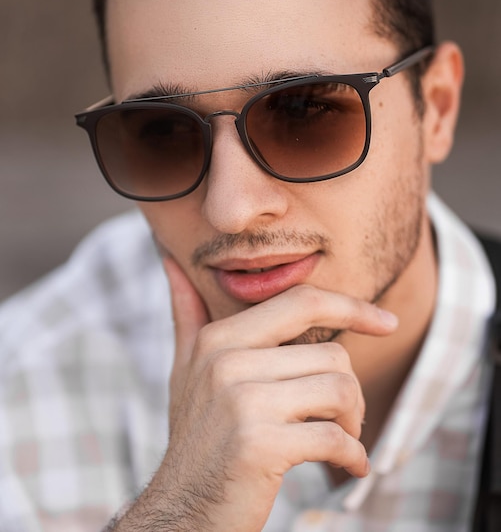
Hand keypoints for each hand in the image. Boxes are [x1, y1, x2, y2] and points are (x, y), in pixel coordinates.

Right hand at [111, 256, 396, 531]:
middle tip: (344, 416)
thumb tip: (172, 262)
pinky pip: (335, 437)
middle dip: (350, 390)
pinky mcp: (260, 444)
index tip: (386, 321)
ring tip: (341, 438)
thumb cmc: (197, 438)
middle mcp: (227, 362)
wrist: (181, 511)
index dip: (351, 306)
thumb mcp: (186, 370)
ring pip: (339, 389)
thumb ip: (187, 314)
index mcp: (218, 339)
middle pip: (331, 353)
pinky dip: (353, 455)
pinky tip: (348, 464)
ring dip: (353, 421)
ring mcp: (242, 402)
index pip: (301, 302)